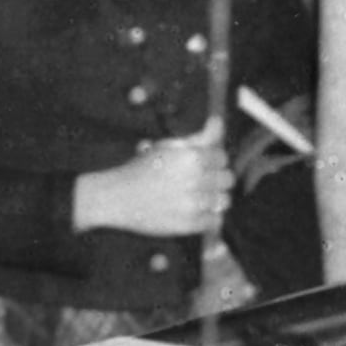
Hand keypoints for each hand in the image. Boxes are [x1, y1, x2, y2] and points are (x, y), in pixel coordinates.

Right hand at [75, 117, 231, 237]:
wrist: (118, 196)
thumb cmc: (142, 169)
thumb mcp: (168, 146)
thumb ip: (199, 136)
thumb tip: (218, 121)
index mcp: (191, 157)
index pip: (223, 157)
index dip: (213, 160)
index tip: (204, 164)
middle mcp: (195, 179)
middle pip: (228, 179)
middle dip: (217, 179)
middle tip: (202, 181)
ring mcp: (192, 204)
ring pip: (224, 201)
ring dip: (214, 198)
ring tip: (198, 197)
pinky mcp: (188, 224)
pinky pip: (214, 220)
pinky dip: (208, 217)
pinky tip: (194, 211)